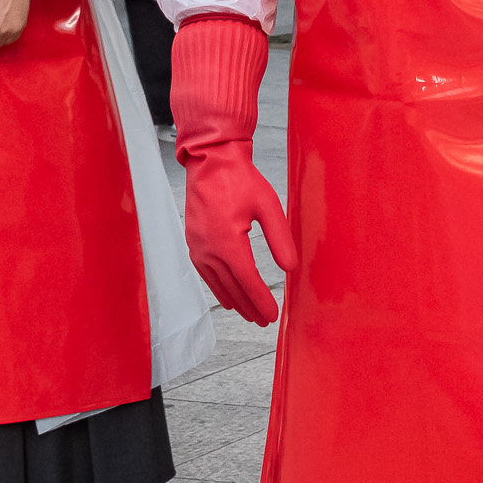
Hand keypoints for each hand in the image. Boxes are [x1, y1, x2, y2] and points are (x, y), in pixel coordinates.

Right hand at [180, 149, 295, 324]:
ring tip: (250, 314)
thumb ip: (280, 238)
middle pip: (232, 288)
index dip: (261, 301)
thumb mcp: (268, 206)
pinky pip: (206, 274)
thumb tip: (290, 268)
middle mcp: (209, 249)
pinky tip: (227, 295)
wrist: (211, 162)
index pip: (247, 281)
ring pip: (217, 284)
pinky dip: (218, 288)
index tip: (273, 315)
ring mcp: (197, 247)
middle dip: (250, 307)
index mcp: (227, 242)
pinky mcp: (193, 243)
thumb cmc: (240, 180)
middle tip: (265, 320)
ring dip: (235, 301)